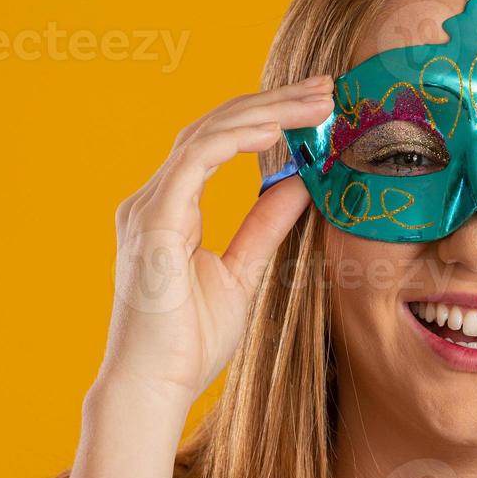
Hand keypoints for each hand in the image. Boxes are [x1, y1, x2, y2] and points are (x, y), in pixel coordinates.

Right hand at [99, 75, 330, 402]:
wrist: (153, 389)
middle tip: (327, 88)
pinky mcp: (153, 224)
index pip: (218, 143)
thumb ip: (265, 225)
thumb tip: (298, 184)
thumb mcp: (243, 273)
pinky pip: (196, 161)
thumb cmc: (188, 343)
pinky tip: (276, 129)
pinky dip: (237, 139)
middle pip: (215, 127)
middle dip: (274, 103)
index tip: (317, 107)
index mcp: (171, 210)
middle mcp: (154, 201)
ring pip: (208, 134)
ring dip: (267, 112)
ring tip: (316, 102)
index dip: (267, 117)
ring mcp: (149, 209)